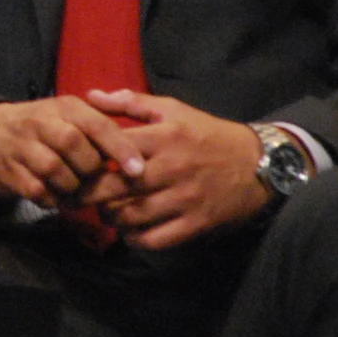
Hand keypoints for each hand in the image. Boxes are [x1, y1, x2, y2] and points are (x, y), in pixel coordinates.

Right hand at [0, 95, 146, 206]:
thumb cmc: (43, 126)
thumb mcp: (69, 113)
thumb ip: (103, 120)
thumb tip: (143, 129)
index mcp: (62, 107)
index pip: (96, 123)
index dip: (119, 148)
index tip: (139, 170)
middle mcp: (40, 122)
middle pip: (74, 146)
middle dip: (91, 169)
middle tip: (98, 180)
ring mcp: (21, 147)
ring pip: (55, 170)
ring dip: (72, 186)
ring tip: (77, 190)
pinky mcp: (8, 171)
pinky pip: (38, 190)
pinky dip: (53, 199)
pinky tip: (57, 196)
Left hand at [81, 89, 271, 249]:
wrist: (260, 164)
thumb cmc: (208, 134)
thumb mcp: (173, 109)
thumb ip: (130, 102)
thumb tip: (90, 97)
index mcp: (163, 137)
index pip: (112, 148)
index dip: (88, 158)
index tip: (76, 163)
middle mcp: (172, 168)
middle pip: (115, 188)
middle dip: (88, 194)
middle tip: (76, 196)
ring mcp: (184, 199)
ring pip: (131, 216)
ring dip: (110, 217)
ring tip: (104, 211)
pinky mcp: (196, 223)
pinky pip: (155, 239)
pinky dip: (135, 239)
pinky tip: (128, 231)